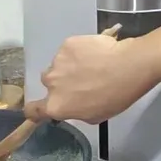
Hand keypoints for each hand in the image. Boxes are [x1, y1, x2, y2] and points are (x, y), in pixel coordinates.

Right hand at [24, 34, 160, 123]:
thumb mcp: (94, 116)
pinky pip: (68, 50)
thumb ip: (75, 111)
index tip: (39, 107)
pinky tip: (94, 53)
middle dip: (60, 82)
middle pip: (48, 82)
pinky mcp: (67, 44)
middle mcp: (51, 83)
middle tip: (81, 80)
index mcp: (56, 105)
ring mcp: (58, 61)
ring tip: (92, 65)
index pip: (32, 110)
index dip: (35, 109)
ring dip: (69, 65)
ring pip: (59, 64)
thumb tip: (73, 103)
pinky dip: (78, 51)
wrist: (128, 66)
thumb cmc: (115, 96)